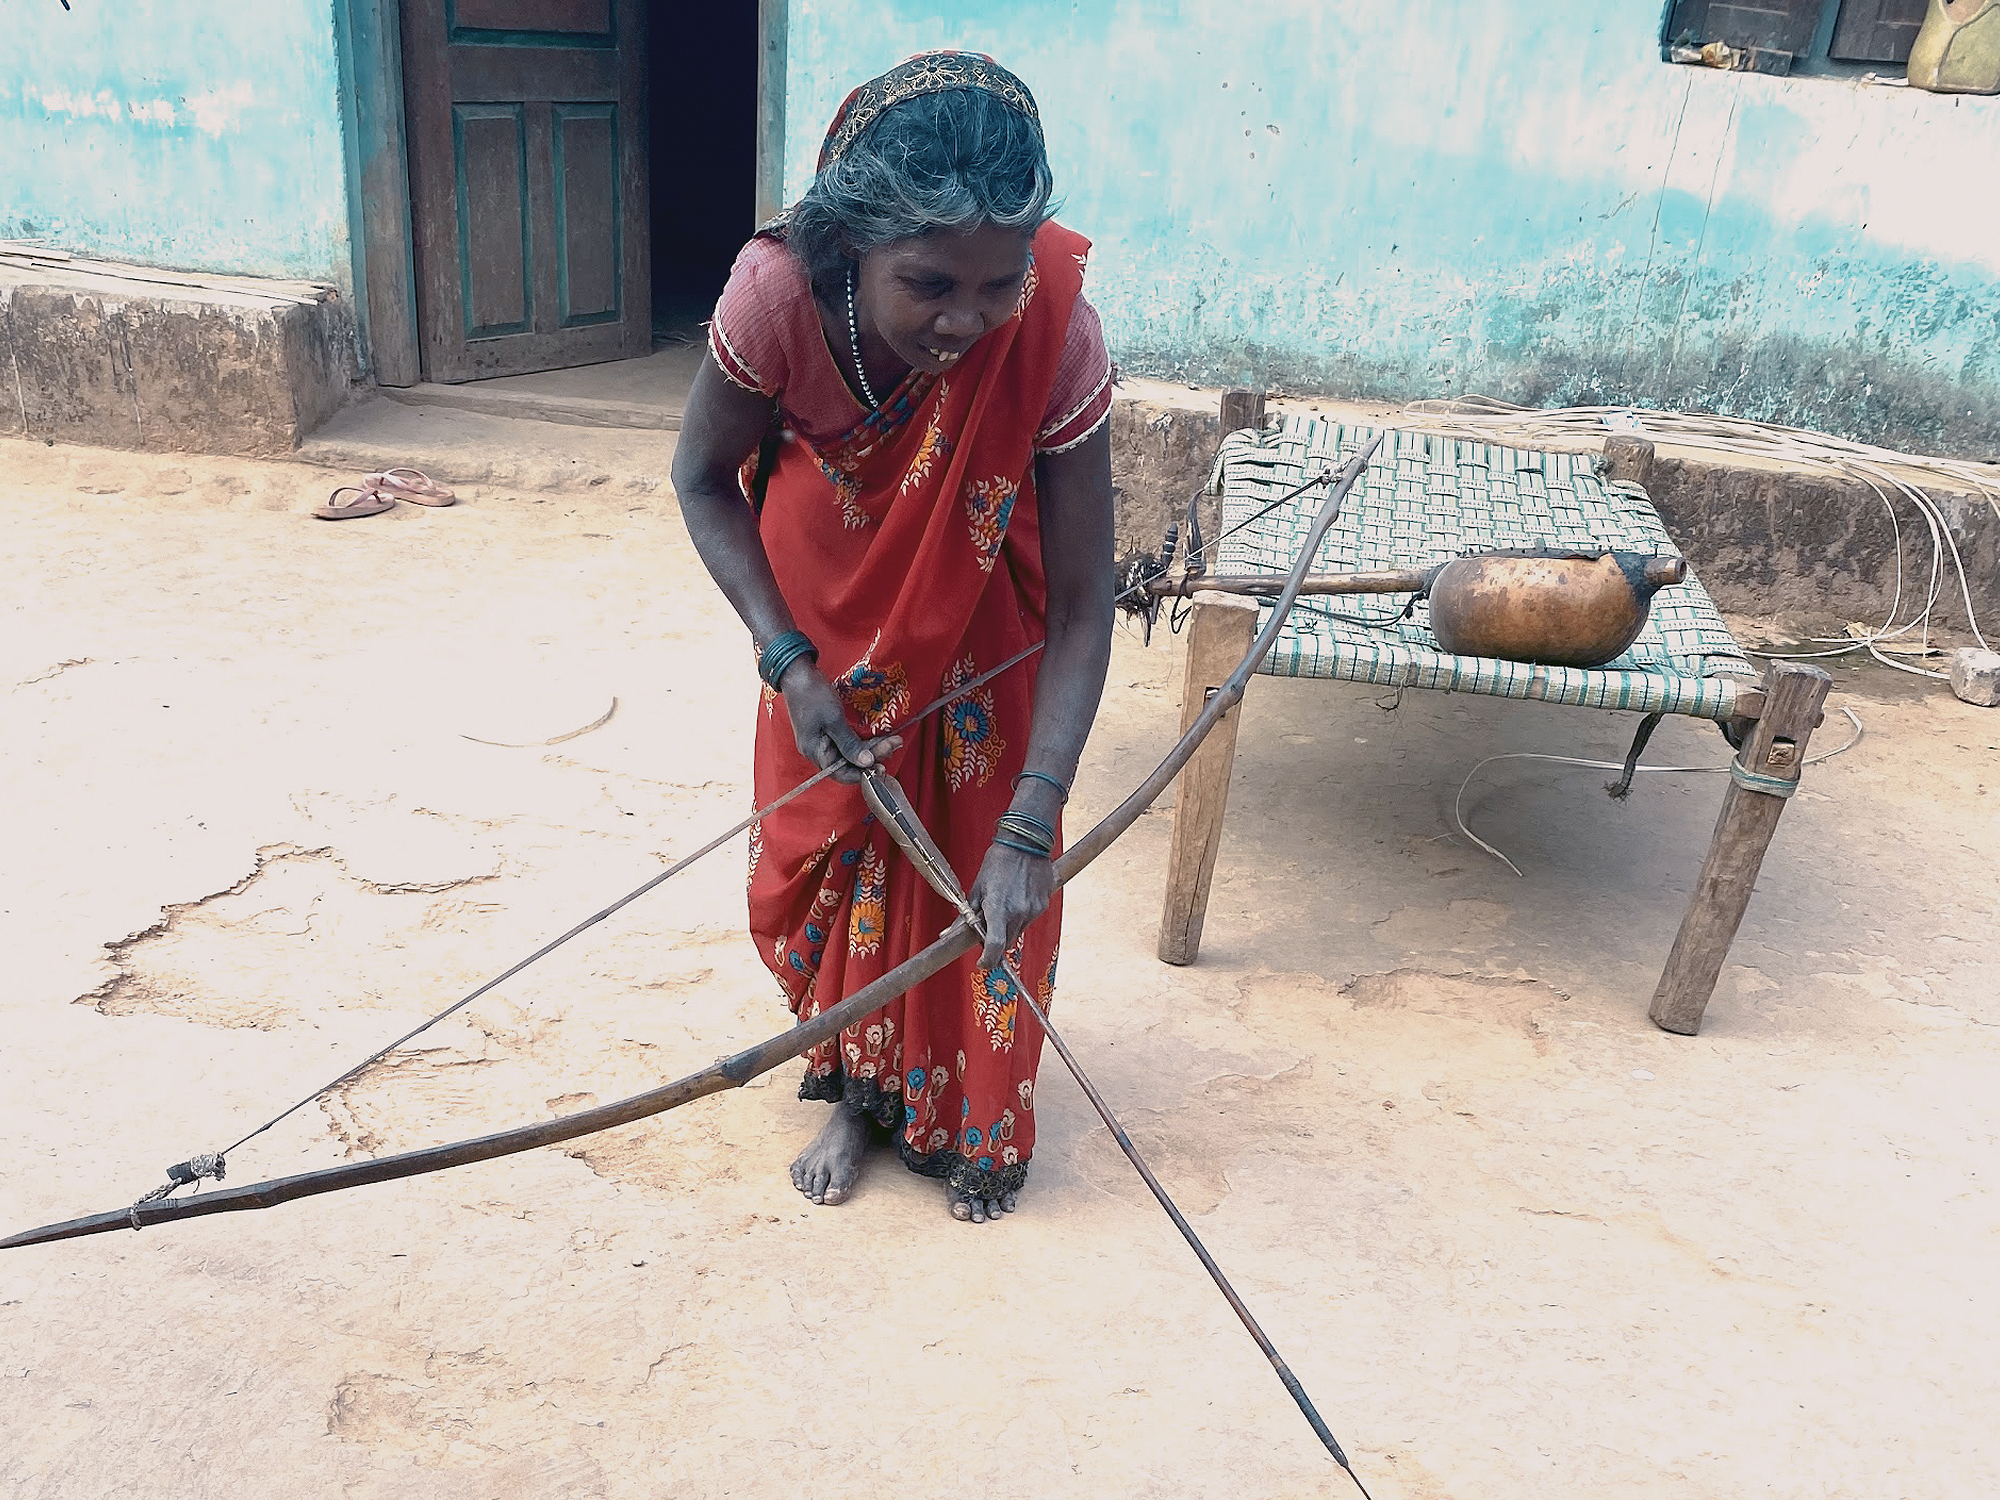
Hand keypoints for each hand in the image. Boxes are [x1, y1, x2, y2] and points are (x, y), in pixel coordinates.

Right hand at [778, 661, 900, 783]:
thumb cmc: (813, 696)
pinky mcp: (827, 731)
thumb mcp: (833, 720)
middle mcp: (818, 751)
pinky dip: (862, 741)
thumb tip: (867, 763)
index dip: (863, 773)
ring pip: (850, 753)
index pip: (842, 774)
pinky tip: (878, 736)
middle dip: (873, 756)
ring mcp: (823, 741)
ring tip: (893, 740)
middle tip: (895, 744)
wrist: (797, 673)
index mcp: (816, 752)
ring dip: (871, 748)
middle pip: (849, 763)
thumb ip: (850, 744)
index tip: (883, 765)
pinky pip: (847, 742)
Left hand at [967, 841, 1055, 970]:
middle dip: (996, 941)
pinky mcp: (1043, 905)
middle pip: (1007, 943)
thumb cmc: (997, 863)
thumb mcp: (977, 888)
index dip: (987, 960)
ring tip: (1005, 902)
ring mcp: (1033, 910)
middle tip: (989, 926)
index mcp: (998, 909)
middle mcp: (1018, 913)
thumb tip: (947, 935)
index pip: (994, 947)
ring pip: (1018, 931)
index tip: (982, 963)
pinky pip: (1030, 919)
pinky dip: (1022, 915)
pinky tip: (1018, 895)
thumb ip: (965, 915)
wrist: (1026, 843)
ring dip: (1009, 926)